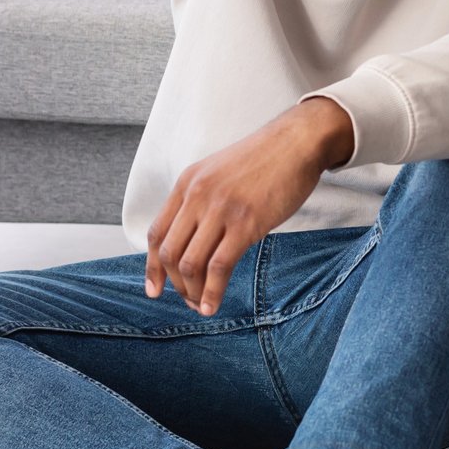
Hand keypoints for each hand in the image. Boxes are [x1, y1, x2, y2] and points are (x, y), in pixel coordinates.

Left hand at [145, 99, 353, 315]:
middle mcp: (197, 196)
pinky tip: (212, 305)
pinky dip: (212, 292)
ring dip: (192, 292)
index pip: (157, 233)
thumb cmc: (264, 161)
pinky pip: (219, 266)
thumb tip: (194, 238)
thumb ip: (202, 200)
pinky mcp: (246, 223)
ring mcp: (220, 209)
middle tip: (188, 300)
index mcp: (187, 183)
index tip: (154, 289)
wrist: (296, 142)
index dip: (152, 267)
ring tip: (201, 306)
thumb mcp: (219, 173)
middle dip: (175, 284)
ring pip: (190, 263)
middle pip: (170, 252)